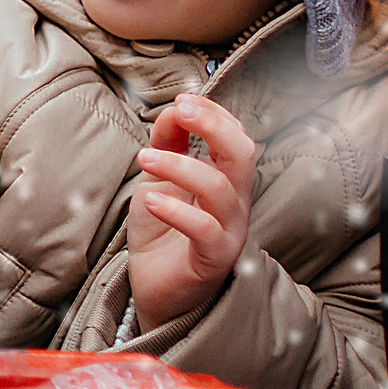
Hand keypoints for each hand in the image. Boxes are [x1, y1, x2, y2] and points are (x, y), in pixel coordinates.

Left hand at [125, 94, 258, 326]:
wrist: (154, 288)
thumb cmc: (161, 233)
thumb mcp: (158, 181)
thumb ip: (169, 145)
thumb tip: (175, 109)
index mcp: (226, 180)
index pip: (236, 137)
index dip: (213, 114)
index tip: (182, 100)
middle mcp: (235, 203)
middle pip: (243, 155)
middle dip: (214, 126)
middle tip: (180, 111)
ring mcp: (228, 231)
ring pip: (219, 189)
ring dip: (179, 166)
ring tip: (144, 159)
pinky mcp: (213, 258)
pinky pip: (204, 229)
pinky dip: (176, 211)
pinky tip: (149, 202)